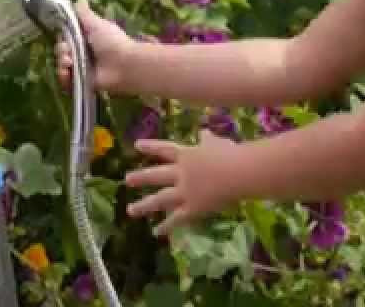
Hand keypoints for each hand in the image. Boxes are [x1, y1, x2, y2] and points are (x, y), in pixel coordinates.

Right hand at [55, 0, 134, 92]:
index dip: (63, 38)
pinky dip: (64, 77)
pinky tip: (67, 73)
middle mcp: (84, 53)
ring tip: (69, 63)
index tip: (64, 38)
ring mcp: (83, 69)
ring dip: (62, 63)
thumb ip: (85, 14)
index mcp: (87, 38)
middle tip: (68, 53)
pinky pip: (67, 81)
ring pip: (63, 65)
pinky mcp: (83, 82)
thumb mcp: (97, 24)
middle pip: (62, 52)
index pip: (67, 38)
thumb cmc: (112, 42)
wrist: (123, 65)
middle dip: (62, 51)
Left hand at [125, 130, 240, 236]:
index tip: (136, 146)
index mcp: (186, 155)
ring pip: (160, 199)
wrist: (237, 172)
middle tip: (127, 179)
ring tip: (131, 210)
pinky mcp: (192, 208)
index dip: (150, 147)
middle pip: (156, 175)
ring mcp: (184, 192)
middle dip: (141, 177)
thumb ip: (207, 139)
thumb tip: (203, 133)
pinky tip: (155, 232)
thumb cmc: (229, 154)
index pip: (164, 149)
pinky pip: (176, 219)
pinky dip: (166, 226)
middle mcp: (180, 174)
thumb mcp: (216, 142)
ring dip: (144, 205)